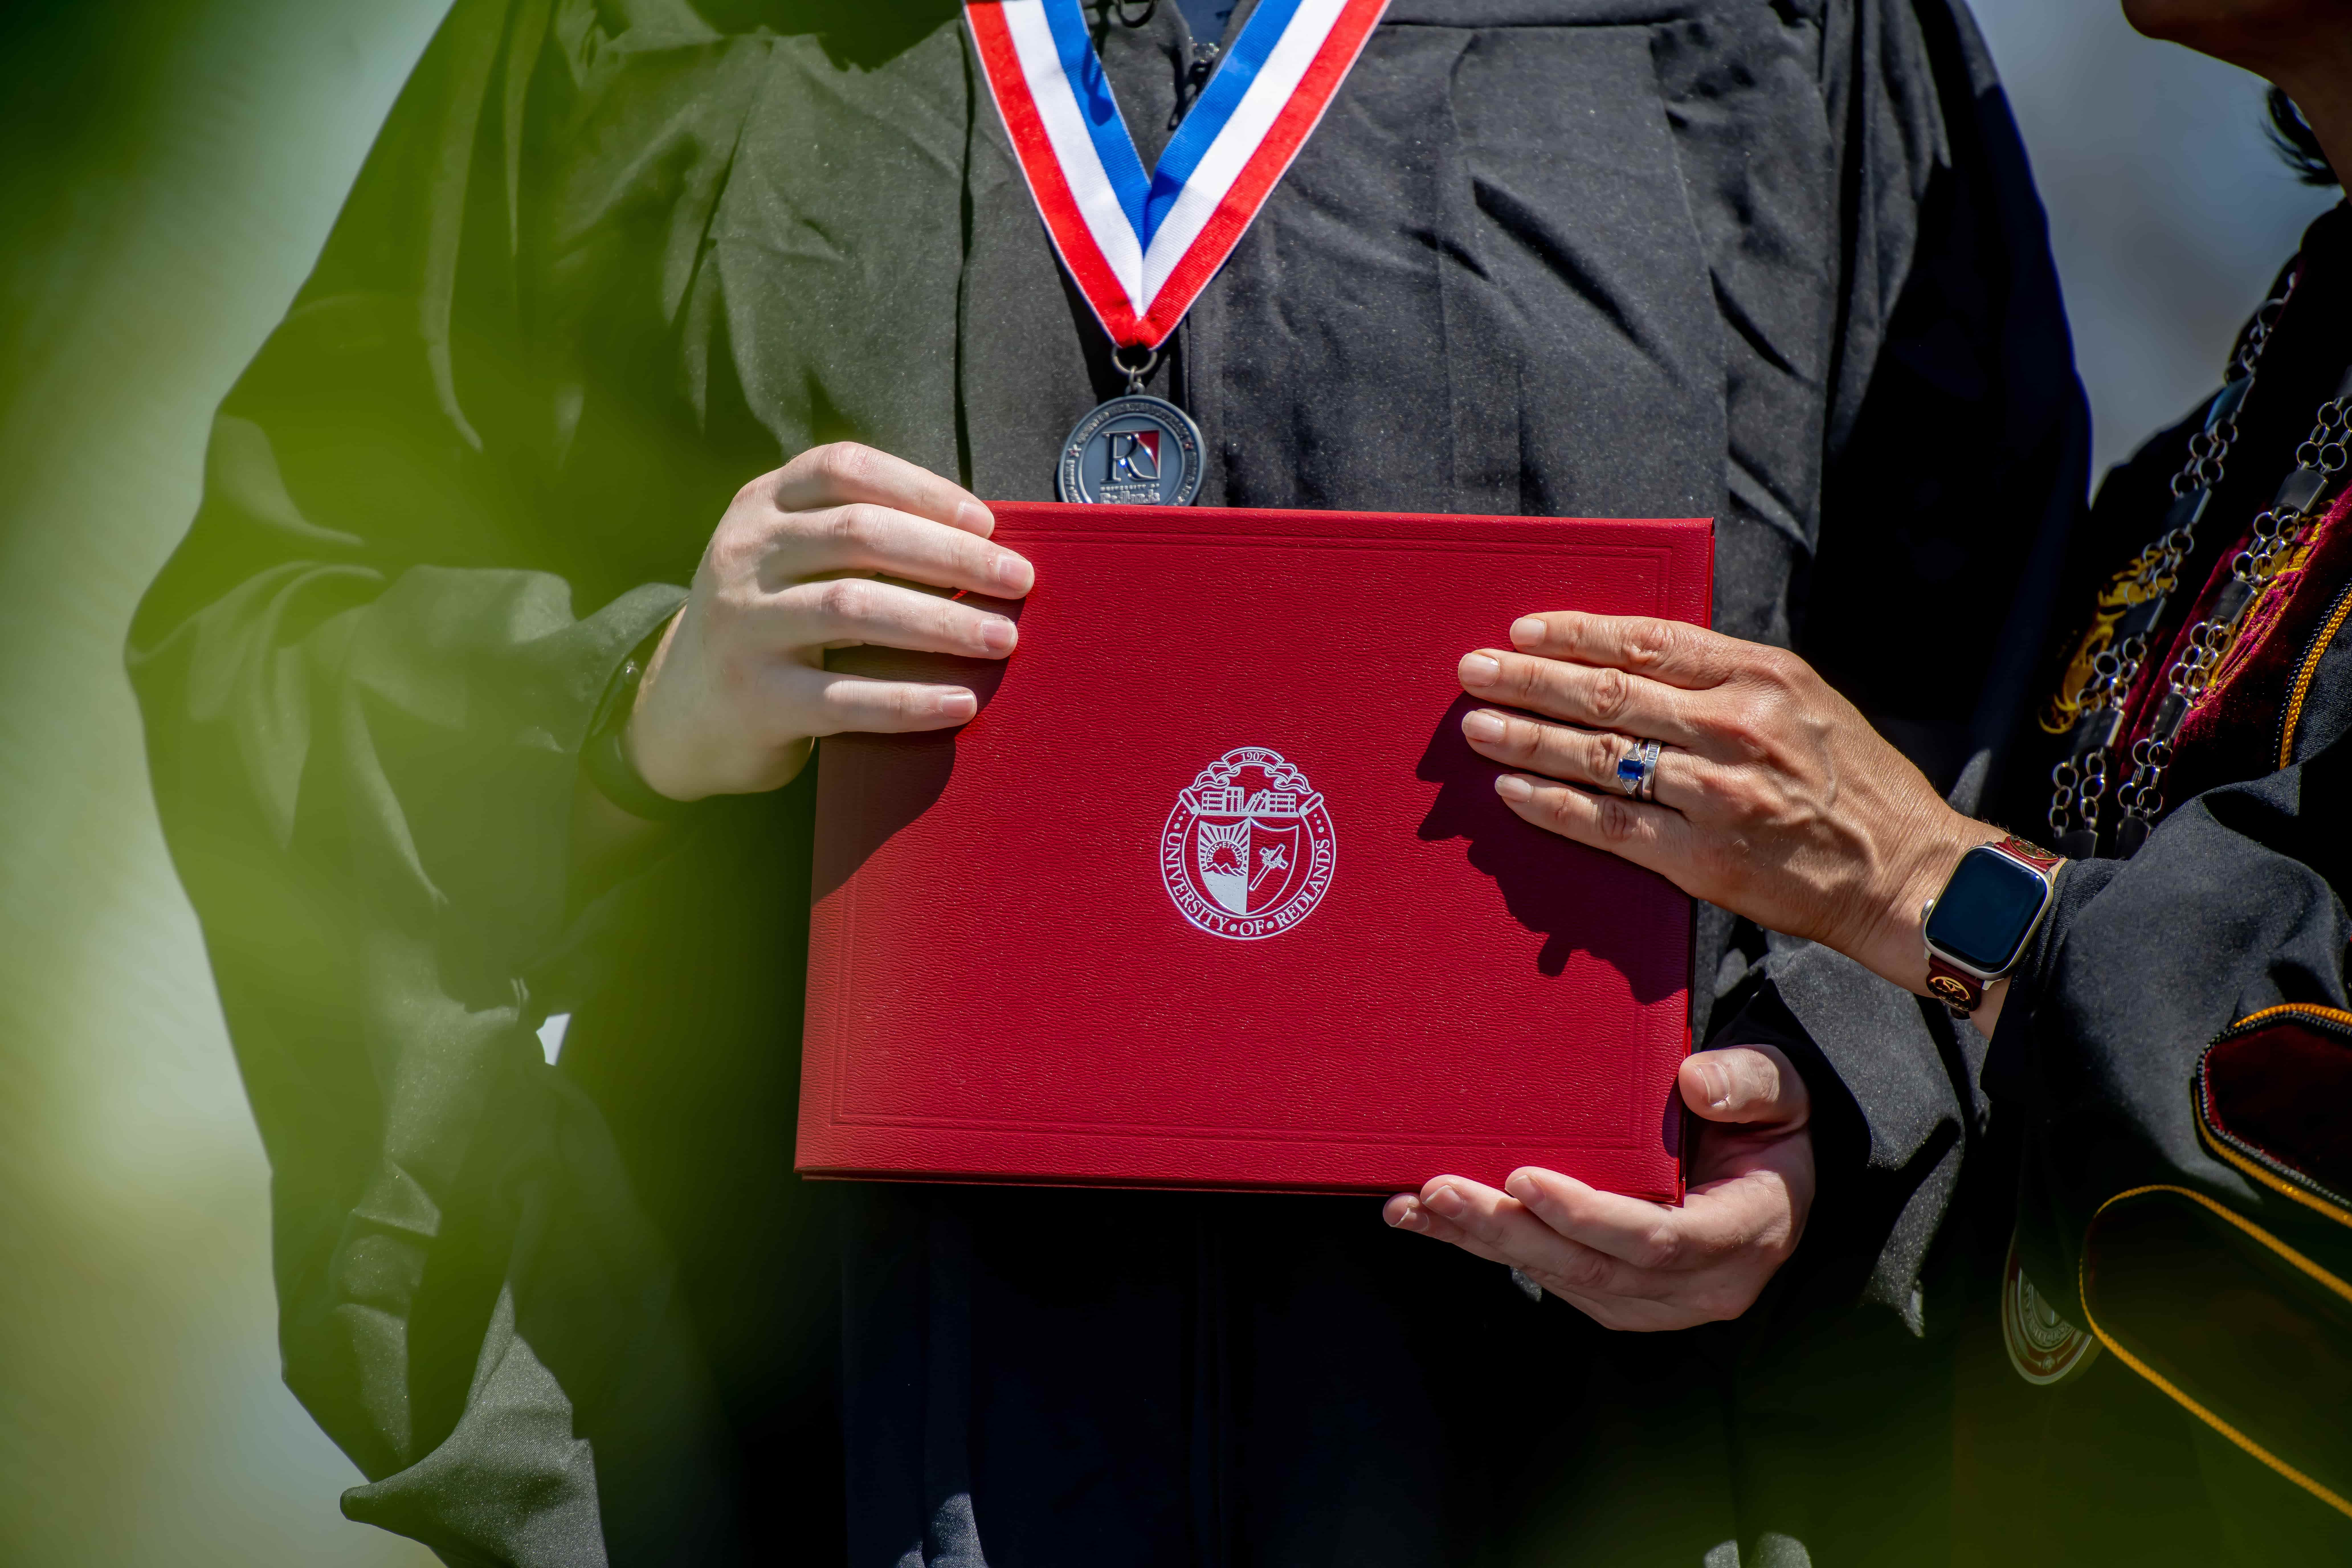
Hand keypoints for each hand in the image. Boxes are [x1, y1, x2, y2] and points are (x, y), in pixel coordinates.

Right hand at [628, 443, 1033, 800]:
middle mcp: (744, 555)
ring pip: (854, 608)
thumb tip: (980, 542)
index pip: (844, 468)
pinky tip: (961, 704)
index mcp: (760, 506)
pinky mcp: (755, 698)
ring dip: (942, 622)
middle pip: (861, 533)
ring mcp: (742, 626)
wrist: (682, 714)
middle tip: (1019, 579)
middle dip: (952, 555)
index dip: (922, 488)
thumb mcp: (789, 560)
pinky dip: (910, 701)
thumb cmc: (772, 625)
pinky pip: (844, 698)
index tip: (986, 522)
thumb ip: (854, 537)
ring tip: (1004, 638)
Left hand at [1383, 1046, 1813, 1328]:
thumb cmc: (1769, 1121)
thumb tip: (1695, 1083)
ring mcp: (1653, 1300)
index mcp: (1744, 1235)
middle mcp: (1698, 1285)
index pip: (1657, 1240)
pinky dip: (1485, 1247)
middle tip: (1441, 1188)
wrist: (1772, 1165)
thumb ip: (1747, 1084)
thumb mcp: (1781, 1088)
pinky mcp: (1615, 1295)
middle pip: (1592, 1268)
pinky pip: (1547, 1274)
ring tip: (1415, 1204)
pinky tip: (1430, 1220)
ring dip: (1481, 1243)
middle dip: (1509, 1230)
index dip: (1587, 1215)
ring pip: (1558, 1277)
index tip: (1523, 1177)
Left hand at [1455, 612, 1991, 998]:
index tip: (1522, 629)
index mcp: (1761, 677)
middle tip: (1473, 670)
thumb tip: (1631, 658)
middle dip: (1531, 680)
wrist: (1902, 870)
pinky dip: (1554, 806)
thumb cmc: (1847, 780)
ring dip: (1527, 739)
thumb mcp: (1800, 699)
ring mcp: (1718, 796)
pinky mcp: (1703, 859)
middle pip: (1610, 694)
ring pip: (1599, 758)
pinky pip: (1609, 827)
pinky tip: (1512, 791)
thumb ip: (1723, 677)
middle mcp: (1737, 729)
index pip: (1647, 642)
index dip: (1576, 633)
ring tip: (1477, 725)